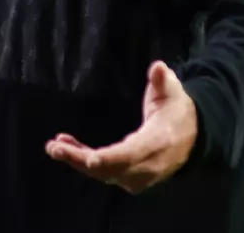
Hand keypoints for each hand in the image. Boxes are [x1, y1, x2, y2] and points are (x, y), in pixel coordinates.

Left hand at [46, 61, 197, 194]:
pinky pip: (102, 170)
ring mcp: (136, 175)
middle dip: (81, 160)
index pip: (133, 155)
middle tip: (55, 147)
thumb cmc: (176, 110)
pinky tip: (64, 147)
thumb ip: (163, 81)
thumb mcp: (173, 92)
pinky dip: (82, 160)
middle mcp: (146, 166)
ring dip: (77, 160)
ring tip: (54, 146)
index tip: (91, 159)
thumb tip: (158, 67)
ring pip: (103, 172)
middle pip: (111, 169)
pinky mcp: (127, 176)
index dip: (112, 158)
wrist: (190, 138)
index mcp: (157, 144)